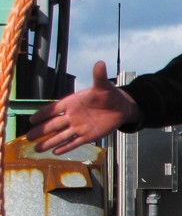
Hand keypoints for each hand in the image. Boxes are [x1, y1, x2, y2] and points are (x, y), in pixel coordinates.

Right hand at [26, 61, 141, 154]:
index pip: (53, 109)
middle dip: (41, 131)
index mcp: (72, 103)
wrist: (121, 107)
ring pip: (61, 136)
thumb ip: (99, 76)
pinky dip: (65, 147)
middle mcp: (72, 116)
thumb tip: (101, 63)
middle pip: (53, 125)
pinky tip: (55, 153)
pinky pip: (74, 142)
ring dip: (49, 142)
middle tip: (27, 137)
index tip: (31, 120)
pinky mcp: (88, 136)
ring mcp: (79, 127)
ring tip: (37, 149)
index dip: (43, 114)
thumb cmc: (109, 94)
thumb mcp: (103, 85)